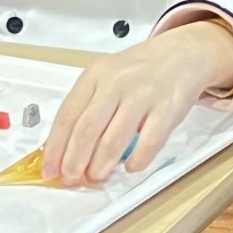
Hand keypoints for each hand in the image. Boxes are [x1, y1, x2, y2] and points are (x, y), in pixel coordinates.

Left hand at [42, 20, 232, 186]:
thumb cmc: (139, 72)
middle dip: (75, 161)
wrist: (181, 54)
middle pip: (86, 130)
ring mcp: (143, 95)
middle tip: (72, 178)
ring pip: (114, 139)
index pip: (67, 116)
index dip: (55, 148)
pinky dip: (137, 160)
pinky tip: (131, 166)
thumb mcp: (106, 78)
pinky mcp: (167, 108)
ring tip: (96, 176)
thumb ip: (87, 109)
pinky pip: (149, 142)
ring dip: (101, 165)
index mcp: (95, 75)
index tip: (50, 169)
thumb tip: (64, 150)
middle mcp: (117, 83)